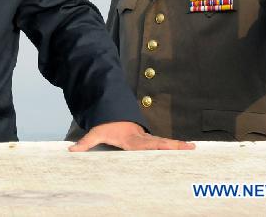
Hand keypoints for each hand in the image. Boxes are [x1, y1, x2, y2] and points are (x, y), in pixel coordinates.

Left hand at [68, 121, 193, 150]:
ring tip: (194, 148)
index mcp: (133, 140)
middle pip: (161, 142)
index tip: (167, 147)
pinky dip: (176, 147)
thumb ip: (85, 142)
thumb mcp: (96, 132)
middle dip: (175, 145)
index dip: (158, 146)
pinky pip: (164, 144)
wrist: (113, 114)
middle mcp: (143, 139)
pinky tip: (187, 150)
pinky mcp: (150, 141)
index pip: (147, 144)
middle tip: (191, 147)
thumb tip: (72, 150)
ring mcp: (148, 139)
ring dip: (179, 146)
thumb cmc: (106, 126)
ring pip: (165, 143)